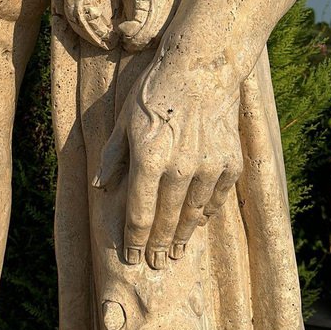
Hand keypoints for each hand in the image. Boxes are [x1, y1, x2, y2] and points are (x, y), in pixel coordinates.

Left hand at [93, 56, 242, 268]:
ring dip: (182, 236)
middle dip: (157, 245)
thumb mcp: (124, 121)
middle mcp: (180, 169)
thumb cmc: (155, 91)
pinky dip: (206, 213)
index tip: (131, 257)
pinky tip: (198, 222)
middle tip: (154, 262)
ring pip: (193, 214)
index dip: (133, 240)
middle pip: (166, 220)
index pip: (139, 214)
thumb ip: (113, 157)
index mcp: (148, 159)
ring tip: (175, 251)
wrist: (202, 67)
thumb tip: (101, 188)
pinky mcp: (229, 162)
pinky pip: (216, 198)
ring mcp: (209, 167)